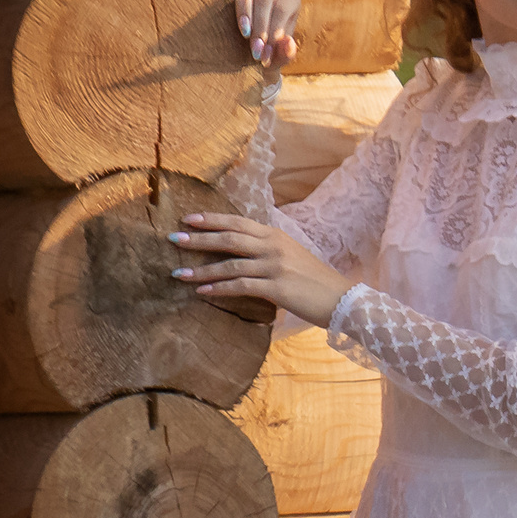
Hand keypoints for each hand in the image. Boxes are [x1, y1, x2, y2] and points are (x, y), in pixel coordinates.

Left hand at [168, 212, 352, 326]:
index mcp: (276, 235)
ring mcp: (275, 266)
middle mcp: (274, 246)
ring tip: (178, 273)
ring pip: (230, 263)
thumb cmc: (315, 281)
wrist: (342, 298)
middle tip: (174, 239)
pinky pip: (240, 286)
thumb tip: (242, 251)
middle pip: (230, 237)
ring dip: (202, 268)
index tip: (189, 218)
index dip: (212, 219)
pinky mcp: (277, 287)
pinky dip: (218, 287)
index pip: (238, 222)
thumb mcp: (292, 256)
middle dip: (199, 238)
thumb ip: (268, 250)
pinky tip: (202, 291)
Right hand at [225, 0, 300, 73]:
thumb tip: (288, 41)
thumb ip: (287, 52)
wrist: (255, 51)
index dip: (274, 31)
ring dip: (244, 10)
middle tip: (255, 51)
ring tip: (245, 33)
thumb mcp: (281, 56)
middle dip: (260, 27)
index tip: (266, 55)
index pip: (282, 10)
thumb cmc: (271, 52)